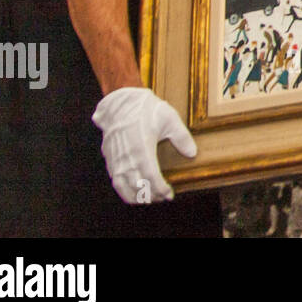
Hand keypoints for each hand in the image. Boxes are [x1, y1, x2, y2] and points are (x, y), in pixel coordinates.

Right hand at [92, 87, 197, 204]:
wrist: (120, 103)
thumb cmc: (146, 109)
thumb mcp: (169, 118)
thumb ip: (182, 137)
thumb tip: (192, 153)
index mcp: (142, 148)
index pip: (151, 177)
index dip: (160, 189)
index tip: (169, 194)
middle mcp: (127, 157)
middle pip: (138, 186)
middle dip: (151, 195)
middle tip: (163, 196)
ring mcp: (116, 160)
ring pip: (123, 188)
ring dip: (137, 197)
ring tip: (150, 198)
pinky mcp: (110, 159)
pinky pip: (115, 181)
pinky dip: (124, 191)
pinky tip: (134, 191)